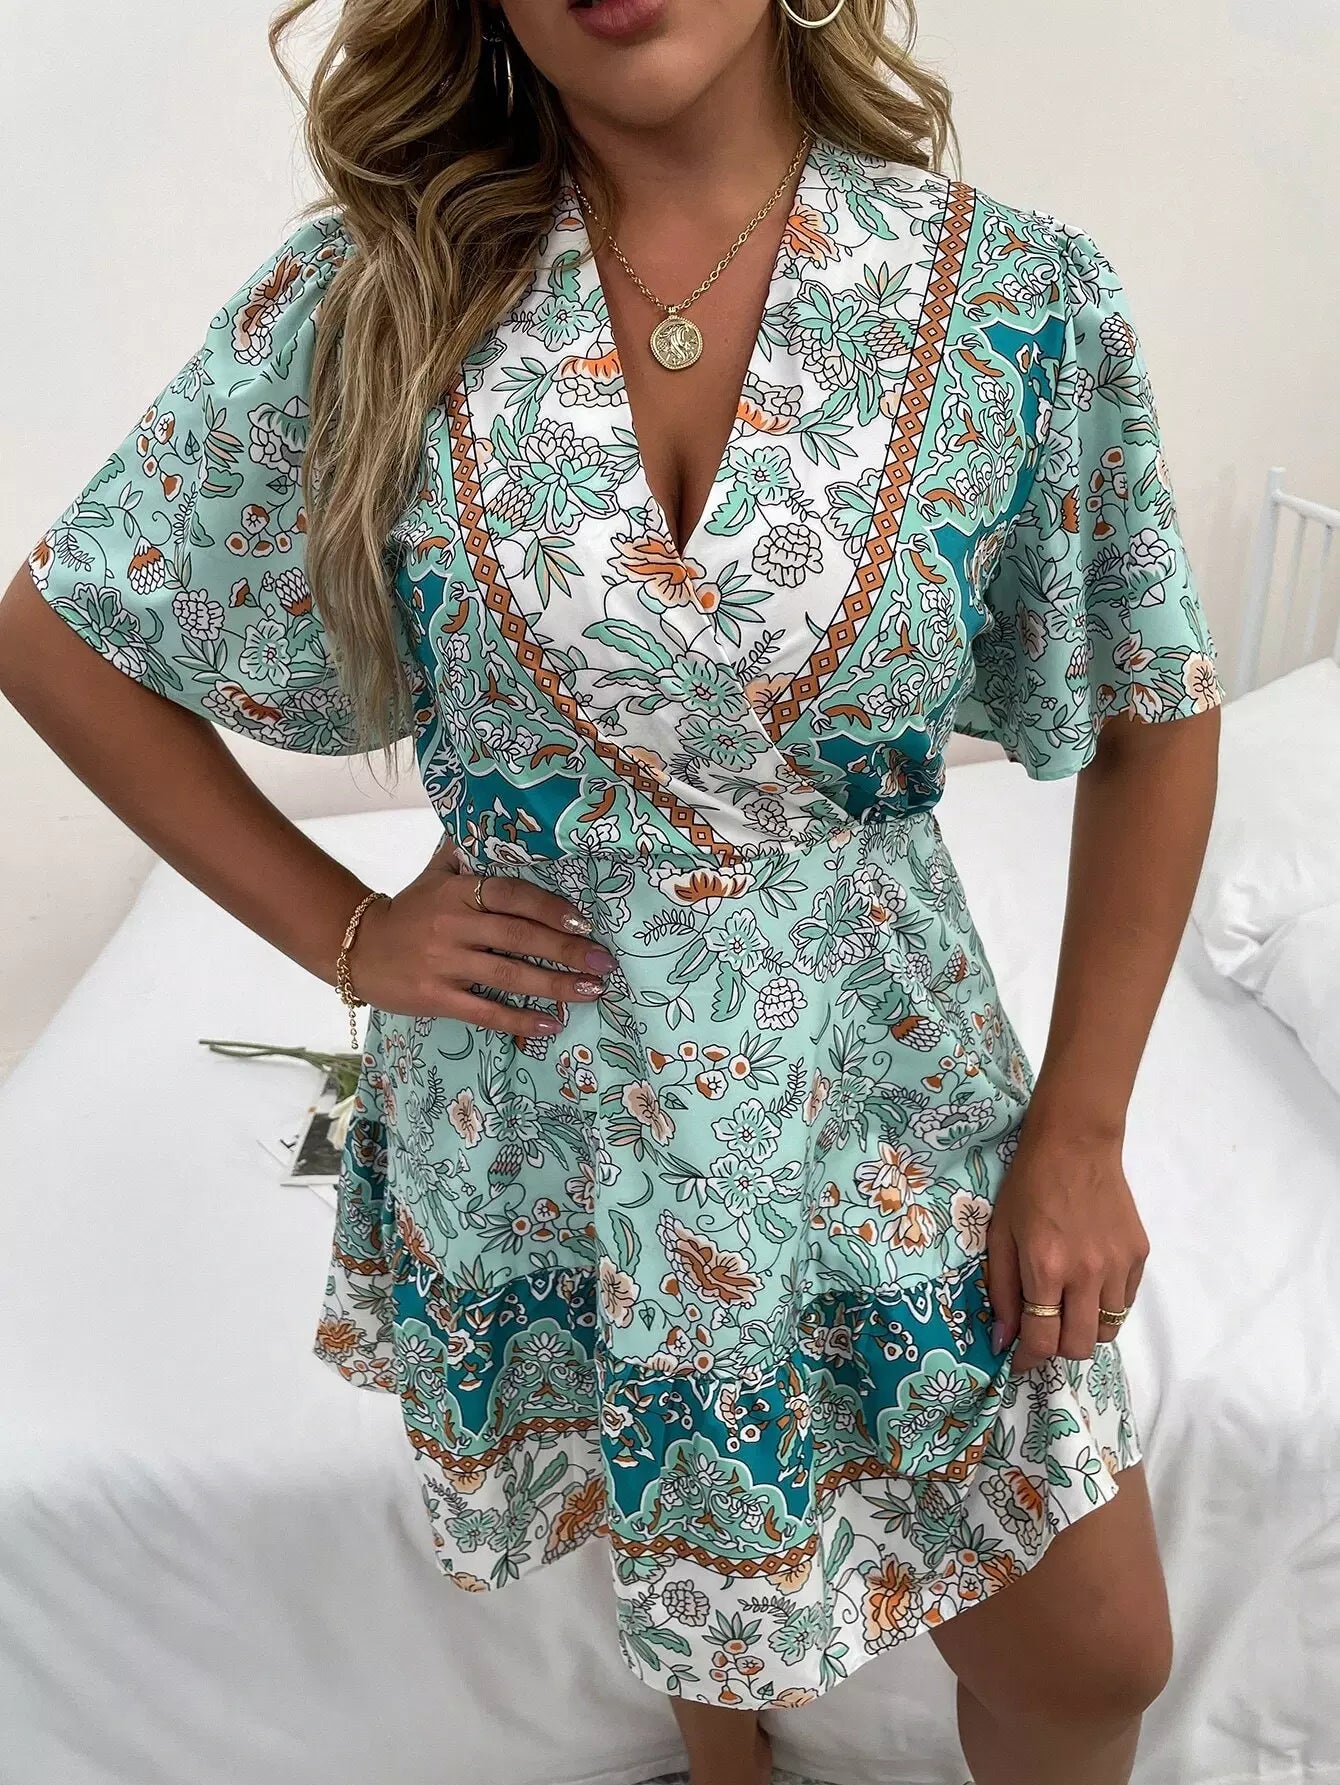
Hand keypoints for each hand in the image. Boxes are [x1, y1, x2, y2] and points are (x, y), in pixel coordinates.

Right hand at [344, 840, 614, 1040]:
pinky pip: (485, 1011)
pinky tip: (551, 1024)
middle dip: (566, 951)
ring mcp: (443, 964)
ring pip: (507, 976)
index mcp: (456, 891)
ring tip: (591, 991)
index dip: (549, 907)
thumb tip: (497, 813)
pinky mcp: (436, 997)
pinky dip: (520, 1020)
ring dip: (554, 985)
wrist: (358, 950)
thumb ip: (466, 851)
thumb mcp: (434, 873)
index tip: (584, 921)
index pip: (510, 894)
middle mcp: (452, 925)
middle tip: (604, 962)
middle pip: (518, 937)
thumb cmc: (409, 911)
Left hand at [984, 1119, 1147, 1373]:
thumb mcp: (1000, 1234)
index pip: (1042, 1340)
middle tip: (1044, 1332)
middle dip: (1057, 1349)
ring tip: (1068, 1306)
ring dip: (1084, 1328)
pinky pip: (1125, 1302)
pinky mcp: (1139, 1255)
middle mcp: (1087, 1272)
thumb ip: (1002, 1291)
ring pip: (1106, 1329)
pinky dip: (1106, 1306)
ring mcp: (1119, 1265)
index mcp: (1046, 1267)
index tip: (1019, 1360)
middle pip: (1079, 1346)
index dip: (1027, 1360)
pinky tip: (1089, 1284)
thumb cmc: (1028, 1185)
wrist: (1075, 1143)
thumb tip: (1003, 1341)